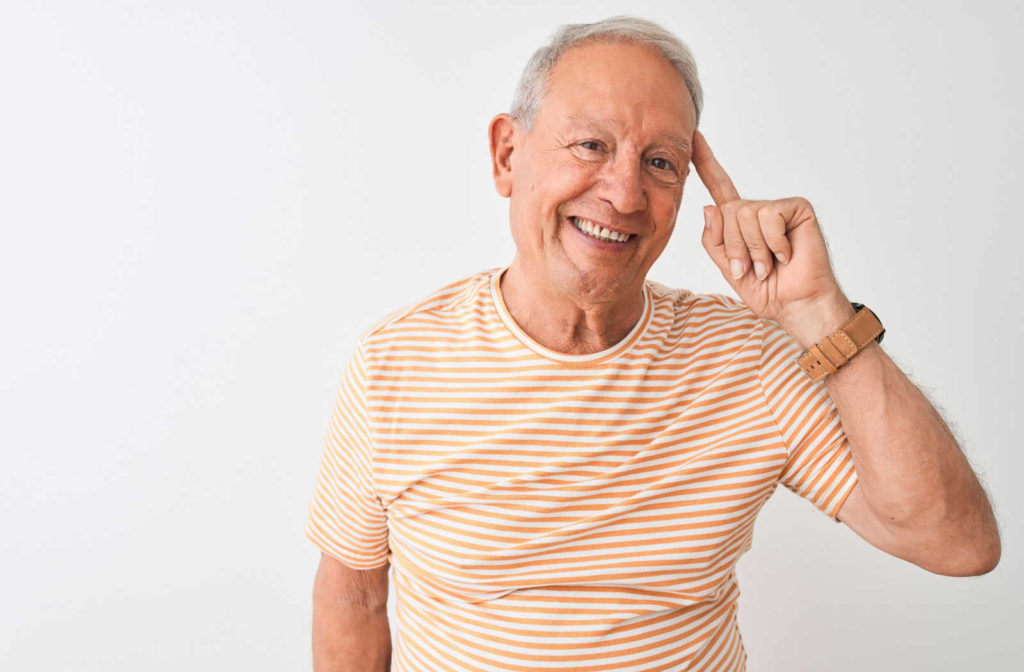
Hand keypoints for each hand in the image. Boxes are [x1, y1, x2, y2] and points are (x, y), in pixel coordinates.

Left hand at [691, 129, 853, 345]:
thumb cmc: (767, 289)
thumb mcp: (727, 268)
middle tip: (752, 269)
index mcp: (739, 223)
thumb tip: (709, 207)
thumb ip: (713, 240)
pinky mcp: (797, 207)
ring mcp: (778, 208)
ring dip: (754, 250)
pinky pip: (769, 217)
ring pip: (745, 215)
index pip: (719, 187)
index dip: (705, 163)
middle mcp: (757, 210)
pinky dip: (774, 243)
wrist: (796, 304)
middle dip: (734, 248)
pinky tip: (786, 255)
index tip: (693, 137)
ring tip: (770, 265)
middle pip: (727, 212)